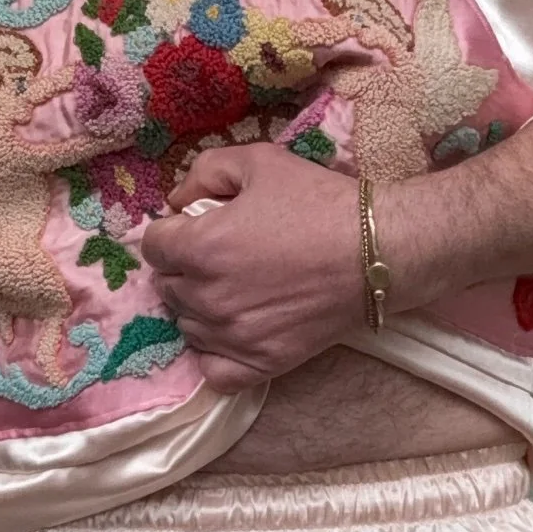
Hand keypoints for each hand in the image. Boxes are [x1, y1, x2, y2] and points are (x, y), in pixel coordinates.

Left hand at [140, 145, 364, 394]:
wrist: (379, 251)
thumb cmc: (319, 203)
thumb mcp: (260, 161)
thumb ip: (205, 172)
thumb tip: (175, 201)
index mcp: (199, 248)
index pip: (153, 246)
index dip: (174, 232)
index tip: (199, 228)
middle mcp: (206, 297)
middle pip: (168, 286)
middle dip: (186, 267)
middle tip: (224, 255)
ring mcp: (231, 336)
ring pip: (188, 326)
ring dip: (200, 307)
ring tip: (237, 289)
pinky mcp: (259, 364)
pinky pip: (213, 370)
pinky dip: (216, 353)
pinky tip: (234, 332)